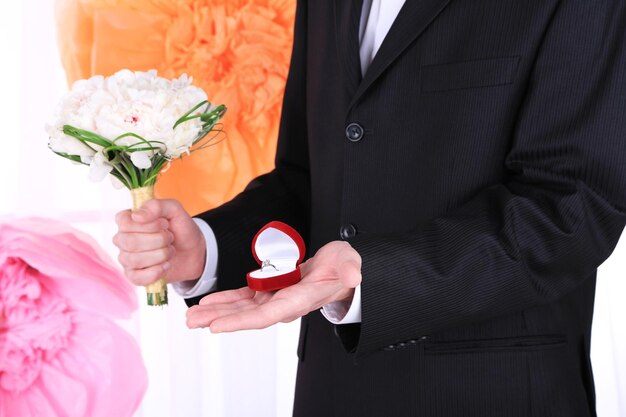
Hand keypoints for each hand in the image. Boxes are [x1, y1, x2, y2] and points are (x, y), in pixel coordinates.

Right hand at [113, 199, 205, 285]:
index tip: (165, 223)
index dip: (149, 224)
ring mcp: (126, 258)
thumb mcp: (174, 210)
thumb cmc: (180, 228)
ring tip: (170, 250)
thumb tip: (137, 216)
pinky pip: (138, 277)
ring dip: (161, 255)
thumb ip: (157, 206)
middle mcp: (123, 239)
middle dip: (159, 240)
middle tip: (170, 237)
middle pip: (130, 242)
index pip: (124, 222)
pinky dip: (157, 271)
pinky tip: (166, 265)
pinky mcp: (134, 276)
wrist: (193, 251)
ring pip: (135, 260)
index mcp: (128, 220)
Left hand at [186, 240, 361, 331]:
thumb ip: (350, 270)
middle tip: (192, 322)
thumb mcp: (349, 262)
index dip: (240, 321)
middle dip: (220, 319)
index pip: (267, 316)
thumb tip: (354, 277)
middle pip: (247, 316)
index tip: (216, 326)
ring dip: (217, 312)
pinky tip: (208, 302)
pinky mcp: (271, 290)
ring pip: (242, 308)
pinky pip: (244, 297)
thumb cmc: (344, 266)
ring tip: (191, 316)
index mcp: (299, 300)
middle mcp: (284, 304)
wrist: (341, 269)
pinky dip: (226, 300)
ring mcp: (275, 298)